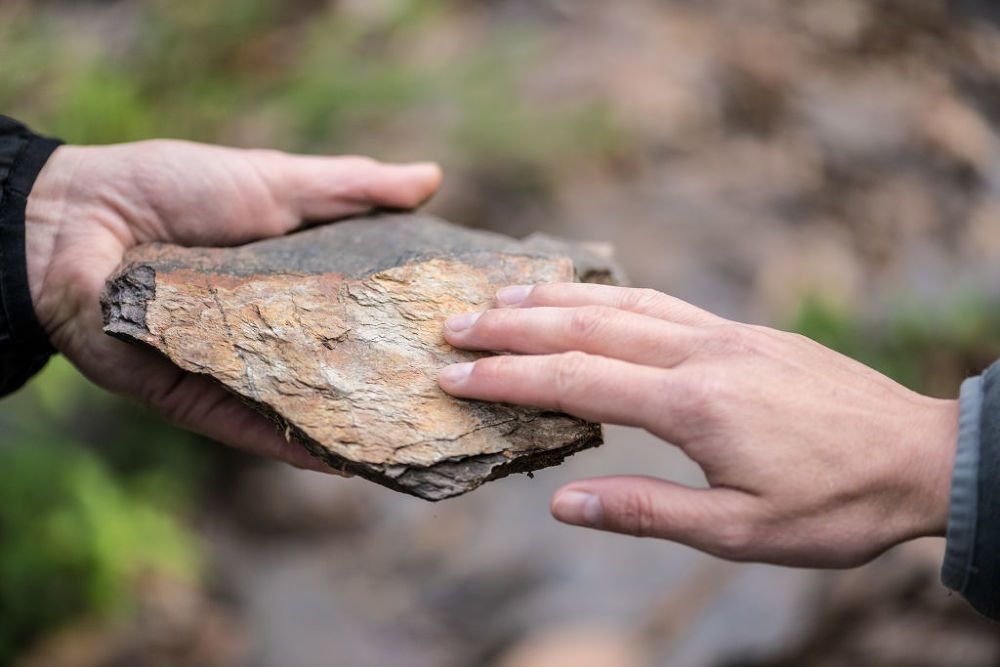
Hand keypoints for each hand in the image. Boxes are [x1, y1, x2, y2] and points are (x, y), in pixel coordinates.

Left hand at [26, 140, 440, 468]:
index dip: (407, 325)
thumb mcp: (278, 181)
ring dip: (353, 426)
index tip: (463, 335)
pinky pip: (250, 431)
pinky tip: (346, 462)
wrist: (79, 216)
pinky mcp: (193, 399)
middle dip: (389, 386)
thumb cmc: (178, 188)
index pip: (362, 313)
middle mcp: (269, 336)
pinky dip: (295, 447)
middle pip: (339, 368)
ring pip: (302, 409)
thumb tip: (432, 178)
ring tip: (414, 441)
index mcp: (291, 285)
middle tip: (454, 400)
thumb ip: (351, 187)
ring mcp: (233, 372)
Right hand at [438, 283, 957, 566]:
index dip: (508, 378)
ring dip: (556, 298)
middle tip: (455, 323)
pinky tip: (589, 297)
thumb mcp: (740, 534)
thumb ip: (647, 512)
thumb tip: (563, 503)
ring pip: (623, 302)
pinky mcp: (743, 331)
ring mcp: (725, 334)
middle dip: (514, 325)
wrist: (920, 456)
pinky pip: (663, 301)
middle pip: (588, 327)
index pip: (577, 382)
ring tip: (502, 294)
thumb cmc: (834, 506)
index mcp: (694, 406)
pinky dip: (611, 293)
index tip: (454, 376)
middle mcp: (702, 354)